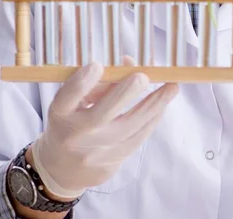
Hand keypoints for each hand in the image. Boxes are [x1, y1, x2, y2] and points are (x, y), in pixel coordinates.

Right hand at [31, 57, 177, 198]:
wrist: (62, 169)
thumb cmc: (72, 121)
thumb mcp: (74, 102)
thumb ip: (99, 82)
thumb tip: (131, 62)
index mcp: (60, 114)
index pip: (67, 98)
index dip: (81, 83)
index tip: (96, 65)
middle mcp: (74, 136)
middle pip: (100, 115)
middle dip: (124, 94)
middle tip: (142, 77)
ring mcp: (94, 153)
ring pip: (129, 127)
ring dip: (154, 104)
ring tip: (172, 87)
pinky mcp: (111, 164)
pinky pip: (138, 137)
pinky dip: (153, 118)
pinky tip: (163, 104)